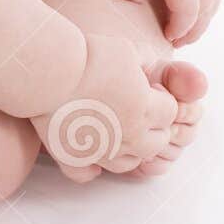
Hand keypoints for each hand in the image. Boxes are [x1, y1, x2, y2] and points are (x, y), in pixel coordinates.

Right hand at [30, 32, 179, 181]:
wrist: (52, 72)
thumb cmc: (89, 57)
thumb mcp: (127, 49)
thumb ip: (146, 61)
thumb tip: (152, 68)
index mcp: (145, 108)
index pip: (170, 112)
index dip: (162, 98)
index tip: (148, 87)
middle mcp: (129, 135)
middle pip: (158, 141)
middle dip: (154, 125)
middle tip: (136, 107)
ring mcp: (103, 150)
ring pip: (130, 163)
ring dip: (130, 149)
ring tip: (117, 130)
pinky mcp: (75, 156)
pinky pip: (88, 174)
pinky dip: (92, 167)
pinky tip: (91, 153)